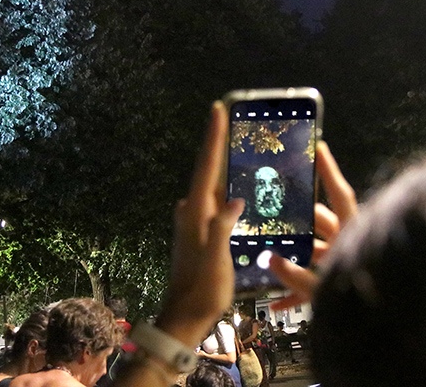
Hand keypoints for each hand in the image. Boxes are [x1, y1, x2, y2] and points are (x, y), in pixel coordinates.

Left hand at [155, 102, 243, 345]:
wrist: (185, 316)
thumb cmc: (203, 289)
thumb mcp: (217, 257)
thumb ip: (223, 226)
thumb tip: (235, 200)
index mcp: (195, 212)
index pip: (206, 166)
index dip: (213, 137)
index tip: (217, 109)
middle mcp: (191, 212)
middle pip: (207, 171)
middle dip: (218, 146)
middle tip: (232, 120)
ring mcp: (193, 223)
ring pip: (211, 187)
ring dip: (222, 168)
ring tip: (240, 149)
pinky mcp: (199, 234)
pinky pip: (214, 204)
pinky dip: (224, 190)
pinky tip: (236, 190)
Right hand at [269, 140, 356, 308]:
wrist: (389, 330)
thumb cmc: (362, 305)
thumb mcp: (321, 289)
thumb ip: (295, 276)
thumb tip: (270, 259)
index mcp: (350, 234)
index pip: (339, 194)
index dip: (328, 170)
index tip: (319, 146)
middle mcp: (349, 243)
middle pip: (320, 221)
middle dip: (296, 217)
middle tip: (273, 208)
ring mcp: (345, 262)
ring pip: (314, 252)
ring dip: (292, 257)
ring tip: (266, 254)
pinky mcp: (341, 286)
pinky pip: (315, 286)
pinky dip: (296, 295)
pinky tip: (276, 306)